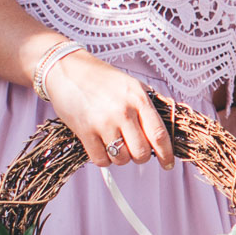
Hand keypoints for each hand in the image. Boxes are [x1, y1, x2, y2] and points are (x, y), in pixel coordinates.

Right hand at [43, 51, 173, 167]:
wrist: (67, 70)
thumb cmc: (102, 78)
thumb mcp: (132, 85)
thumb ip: (149, 105)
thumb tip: (166, 126)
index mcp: (139, 100)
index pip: (159, 135)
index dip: (166, 154)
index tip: (168, 164)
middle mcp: (124, 112)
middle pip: (142, 152)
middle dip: (141, 157)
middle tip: (136, 152)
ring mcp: (103, 123)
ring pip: (122, 158)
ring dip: (122, 158)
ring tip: (117, 146)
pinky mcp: (84, 131)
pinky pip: (100, 159)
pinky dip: (104, 159)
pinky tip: (102, 148)